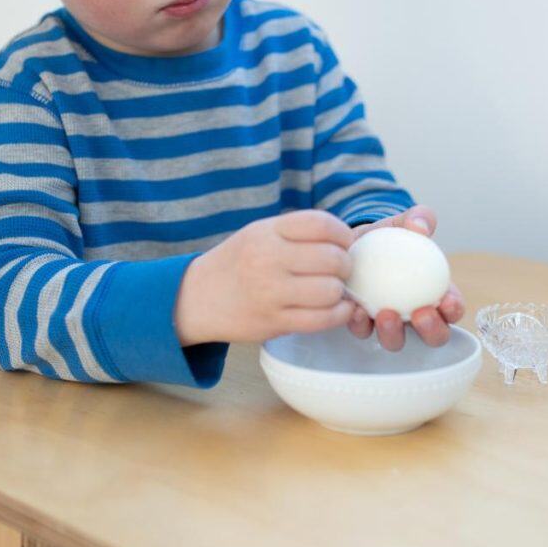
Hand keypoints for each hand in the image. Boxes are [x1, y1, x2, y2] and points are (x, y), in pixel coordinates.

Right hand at [174, 211, 355, 345]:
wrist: (196, 298)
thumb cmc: (238, 263)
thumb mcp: (260, 234)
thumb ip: (299, 234)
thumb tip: (350, 242)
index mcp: (267, 232)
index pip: (321, 224)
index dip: (343, 234)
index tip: (345, 244)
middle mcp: (267, 259)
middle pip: (332, 258)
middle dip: (345, 266)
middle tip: (341, 271)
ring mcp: (270, 293)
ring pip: (330, 291)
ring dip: (340, 292)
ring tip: (333, 291)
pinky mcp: (273, 322)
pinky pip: (321, 319)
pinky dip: (338, 315)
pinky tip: (337, 309)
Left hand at [345, 205, 465, 350]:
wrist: (352, 243)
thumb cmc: (387, 237)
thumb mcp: (402, 224)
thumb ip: (418, 219)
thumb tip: (420, 225)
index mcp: (434, 293)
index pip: (452, 308)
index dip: (454, 310)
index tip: (447, 301)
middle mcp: (414, 315)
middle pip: (433, 336)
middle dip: (432, 331)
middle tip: (421, 314)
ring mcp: (388, 323)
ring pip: (397, 341)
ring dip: (394, 334)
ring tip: (385, 315)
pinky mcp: (361, 324)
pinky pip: (363, 331)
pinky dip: (360, 323)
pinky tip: (356, 309)